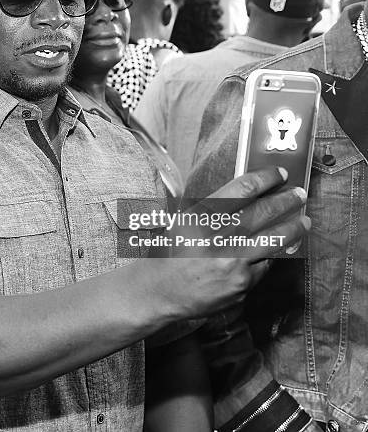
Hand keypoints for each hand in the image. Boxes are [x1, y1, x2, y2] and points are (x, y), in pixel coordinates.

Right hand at [150, 167, 308, 318]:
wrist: (161, 290)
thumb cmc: (171, 252)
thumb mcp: (186, 222)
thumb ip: (214, 210)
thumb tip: (250, 196)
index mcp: (202, 217)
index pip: (241, 189)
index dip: (265, 178)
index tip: (279, 173)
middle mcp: (218, 237)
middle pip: (262, 213)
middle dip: (286, 201)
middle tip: (299, 194)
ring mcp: (231, 263)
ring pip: (272, 241)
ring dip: (292, 228)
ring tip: (303, 221)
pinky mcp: (240, 285)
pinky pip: (263, 267)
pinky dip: (268, 257)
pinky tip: (273, 251)